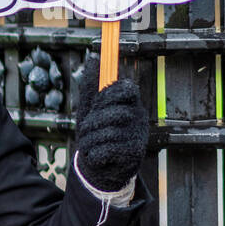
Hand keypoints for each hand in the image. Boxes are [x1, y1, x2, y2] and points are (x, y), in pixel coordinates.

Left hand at [74, 54, 148, 192]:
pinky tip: (97, 157)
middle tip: (86, 131)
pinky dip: (94, 154)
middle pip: (114, 112)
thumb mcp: (90, 109)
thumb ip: (91, 87)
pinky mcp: (134, 154)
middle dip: (92, 123)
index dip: (108, 95)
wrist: (100, 168)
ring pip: (106, 133)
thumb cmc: (96, 133)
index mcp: (130, 104)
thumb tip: (92, 57)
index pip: (127, 89)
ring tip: (90, 146)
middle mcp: (138, 118)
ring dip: (89, 141)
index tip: (97, 104)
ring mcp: (138, 136)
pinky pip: (106, 150)